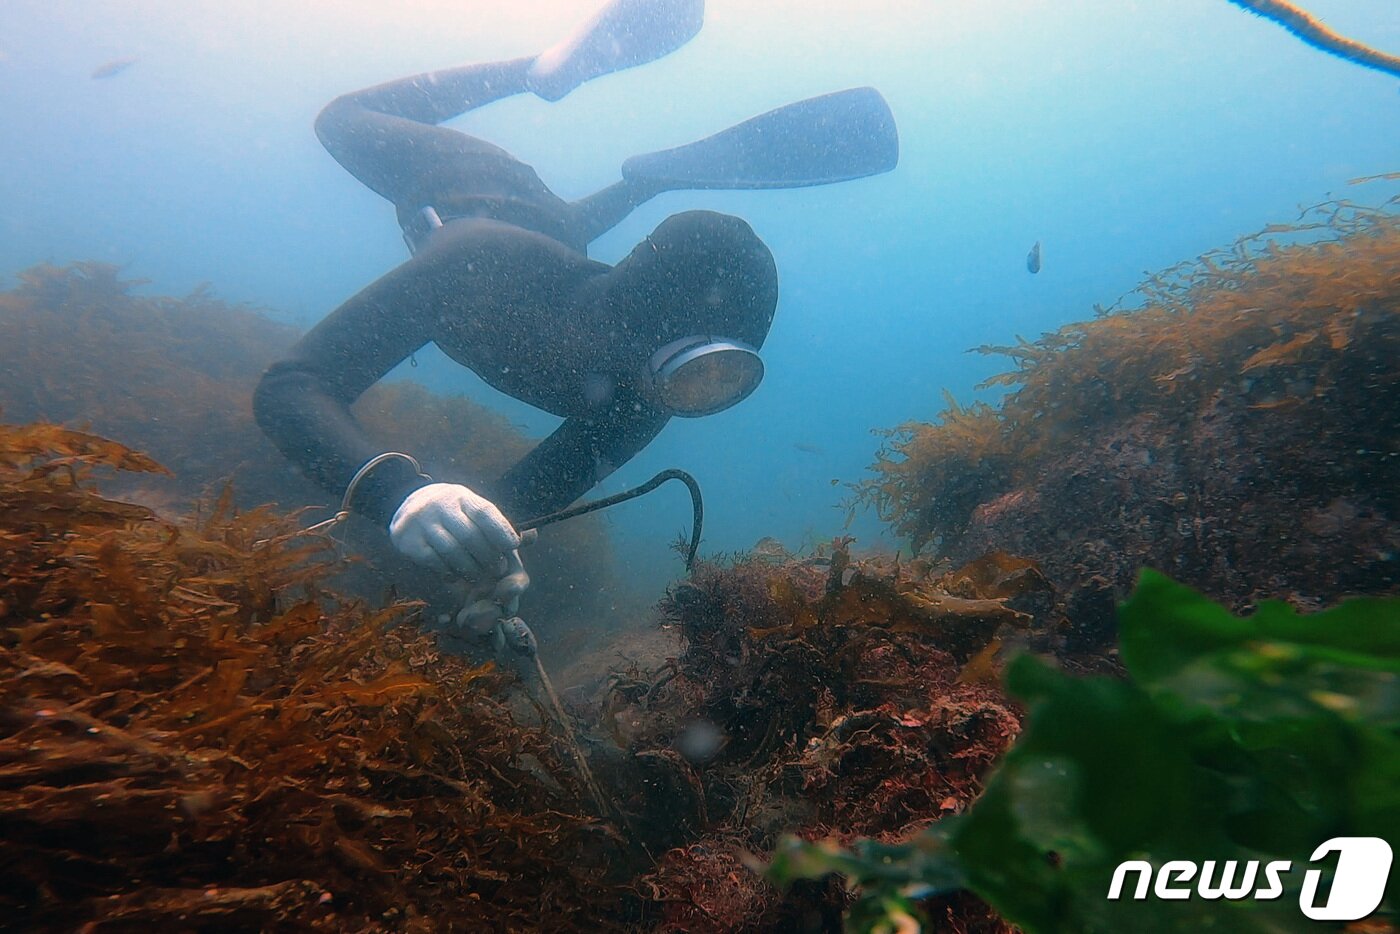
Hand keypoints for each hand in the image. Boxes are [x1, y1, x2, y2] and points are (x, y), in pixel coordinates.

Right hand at [389, 483, 523, 581]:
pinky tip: (454, 574)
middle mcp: (441, 504)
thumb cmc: (453, 513)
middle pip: (470, 535)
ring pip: (451, 550)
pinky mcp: (406, 538)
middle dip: (487, 555)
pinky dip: (446, 570)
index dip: (501, 529)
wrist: (409, 505)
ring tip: (479, 576)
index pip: (484, 512)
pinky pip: (432, 560)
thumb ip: (499, 525)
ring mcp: (421, 520)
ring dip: (469, 567)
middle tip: (498, 569)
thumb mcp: (473, 511)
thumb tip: (533, 536)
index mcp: (462, 496)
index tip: (514, 545)